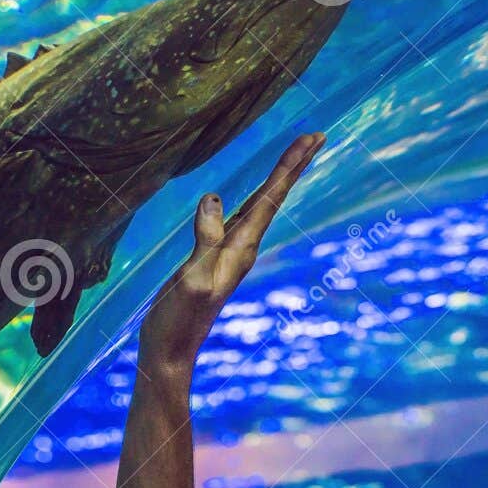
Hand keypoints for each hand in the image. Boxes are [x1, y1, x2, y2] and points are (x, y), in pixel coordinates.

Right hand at [138, 131, 326, 373]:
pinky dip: (252, 198)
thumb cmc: (179, 321)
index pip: (270, 198)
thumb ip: (205, 241)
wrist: (170, 351)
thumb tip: (213, 199)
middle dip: (294, 165)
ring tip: (295, 155)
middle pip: (273, 197)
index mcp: (240, 249)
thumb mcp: (191, 279)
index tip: (312, 138)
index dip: (289, 166)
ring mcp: (229, 252)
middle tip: (317, 136)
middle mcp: (241, 248)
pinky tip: (255, 194)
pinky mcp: (213, 256)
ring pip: (259, 206)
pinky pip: (238, 217)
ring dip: (278, 179)